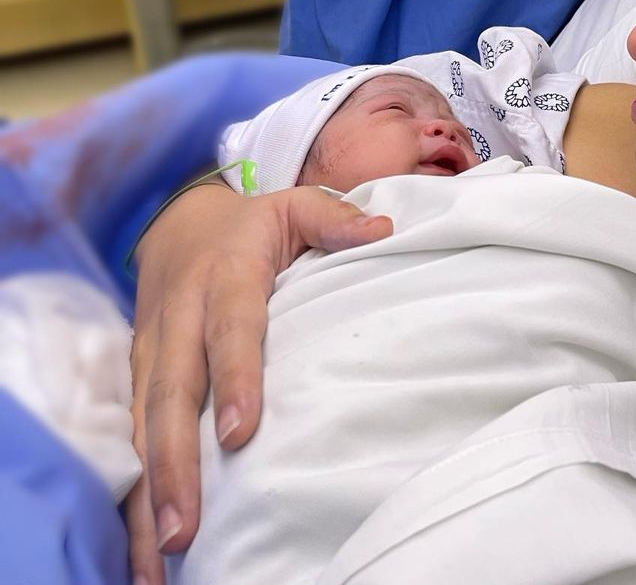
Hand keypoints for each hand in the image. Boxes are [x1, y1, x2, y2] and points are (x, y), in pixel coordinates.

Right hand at [127, 182, 392, 583]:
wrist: (175, 219)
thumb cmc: (249, 224)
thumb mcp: (293, 205)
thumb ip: (334, 219)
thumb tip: (383, 230)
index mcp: (224, 277)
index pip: (230, 331)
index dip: (234, 379)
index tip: (238, 434)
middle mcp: (179, 319)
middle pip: (172, 394)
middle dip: (175, 463)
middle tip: (185, 527)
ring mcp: (151, 352)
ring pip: (143, 426)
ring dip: (149, 491)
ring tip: (161, 552)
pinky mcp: (136, 379)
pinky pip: (130, 438)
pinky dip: (134, 493)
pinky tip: (144, 546)